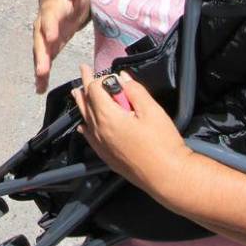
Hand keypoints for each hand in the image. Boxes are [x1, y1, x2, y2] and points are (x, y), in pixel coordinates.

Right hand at [32, 0, 93, 92]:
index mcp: (53, 8)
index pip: (50, 16)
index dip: (50, 26)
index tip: (51, 37)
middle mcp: (44, 23)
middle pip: (41, 39)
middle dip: (41, 54)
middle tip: (42, 69)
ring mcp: (45, 35)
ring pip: (41, 52)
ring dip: (40, 68)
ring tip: (39, 84)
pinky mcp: (49, 45)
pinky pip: (44, 60)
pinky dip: (42, 74)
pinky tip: (40, 89)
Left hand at [71, 64, 191, 192]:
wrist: (167, 176)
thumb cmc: (162, 142)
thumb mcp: (152, 111)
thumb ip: (134, 91)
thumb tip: (121, 77)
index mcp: (107, 116)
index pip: (95, 89)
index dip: (100, 78)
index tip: (105, 72)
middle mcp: (98, 130)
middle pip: (86, 102)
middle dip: (85, 85)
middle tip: (84, 70)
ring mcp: (100, 145)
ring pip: (85, 118)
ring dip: (82, 103)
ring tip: (77, 92)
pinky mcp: (105, 156)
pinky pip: (89, 136)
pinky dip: (86, 125)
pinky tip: (84, 124)